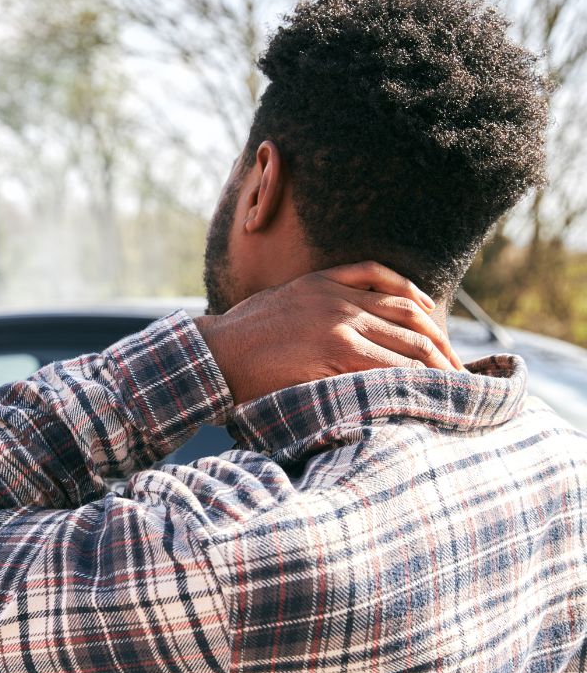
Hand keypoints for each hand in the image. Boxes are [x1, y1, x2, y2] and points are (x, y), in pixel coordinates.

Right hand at [194, 261, 463, 404]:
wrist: (213, 354)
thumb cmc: (237, 338)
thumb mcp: (278, 304)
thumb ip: (312, 305)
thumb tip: (336, 329)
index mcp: (325, 281)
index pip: (393, 288)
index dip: (424, 313)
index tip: (438, 336)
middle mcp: (339, 298)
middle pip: (410, 316)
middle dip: (440, 344)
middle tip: (458, 369)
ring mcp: (339, 323)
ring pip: (406, 342)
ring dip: (435, 366)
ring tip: (453, 386)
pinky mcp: (334, 351)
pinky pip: (387, 364)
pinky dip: (411, 378)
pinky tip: (425, 390)